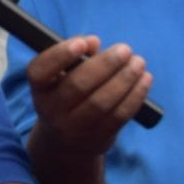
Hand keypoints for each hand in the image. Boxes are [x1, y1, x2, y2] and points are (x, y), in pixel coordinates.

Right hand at [26, 35, 152, 154]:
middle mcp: (51, 110)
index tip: (83, 42)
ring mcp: (74, 127)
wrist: (66, 141)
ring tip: (138, 63)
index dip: (60, 55)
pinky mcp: (98, 137)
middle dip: (105, 64)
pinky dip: (135, 95)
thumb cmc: (66, 95)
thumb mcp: (61, 77)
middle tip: (125, 50)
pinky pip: (119, 115)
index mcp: (40, 89)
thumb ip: (75, 57)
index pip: (39, 71)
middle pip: (78, 85)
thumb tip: (93, 43)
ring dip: (124, 79)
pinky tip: (144, 80)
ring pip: (101, 102)